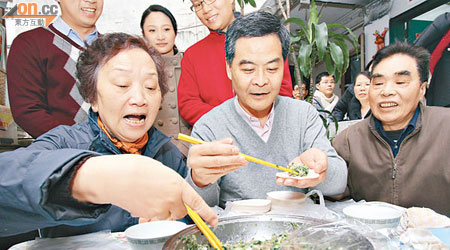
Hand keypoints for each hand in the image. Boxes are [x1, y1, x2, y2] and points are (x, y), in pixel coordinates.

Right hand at [72, 154, 217, 225]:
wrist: (115, 176)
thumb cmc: (136, 168)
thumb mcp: (162, 171)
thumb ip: (172, 184)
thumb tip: (173, 193)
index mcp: (177, 185)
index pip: (196, 202)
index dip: (207, 213)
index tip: (214, 221)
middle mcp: (171, 199)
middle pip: (181, 211)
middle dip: (176, 206)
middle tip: (164, 196)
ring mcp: (159, 210)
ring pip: (167, 216)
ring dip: (163, 210)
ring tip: (150, 196)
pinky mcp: (147, 216)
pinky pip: (153, 218)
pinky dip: (150, 213)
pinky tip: (142, 200)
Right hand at [188, 138, 247, 186]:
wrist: (197, 168)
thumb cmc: (204, 154)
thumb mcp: (209, 146)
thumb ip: (220, 143)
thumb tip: (230, 141)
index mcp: (195, 150)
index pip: (212, 149)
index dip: (225, 149)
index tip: (236, 149)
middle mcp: (196, 162)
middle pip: (216, 161)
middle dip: (231, 159)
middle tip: (242, 157)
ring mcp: (201, 171)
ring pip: (220, 168)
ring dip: (234, 164)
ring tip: (243, 161)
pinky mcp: (206, 178)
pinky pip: (221, 173)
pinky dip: (231, 169)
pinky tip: (238, 165)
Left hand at [276, 148, 326, 187]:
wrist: (311, 155)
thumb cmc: (318, 157)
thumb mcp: (322, 158)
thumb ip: (321, 164)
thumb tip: (317, 170)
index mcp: (317, 177)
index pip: (311, 181)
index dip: (305, 181)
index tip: (300, 180)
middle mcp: (308, 180)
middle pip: (300, 183)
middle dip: (293, 182)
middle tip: (287, 181)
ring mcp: (300, 178)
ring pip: (293, 182)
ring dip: (285, 181)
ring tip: (279, 180)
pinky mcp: (293, 175)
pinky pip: (287, 178)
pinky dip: (282, 178)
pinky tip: (278, 178)